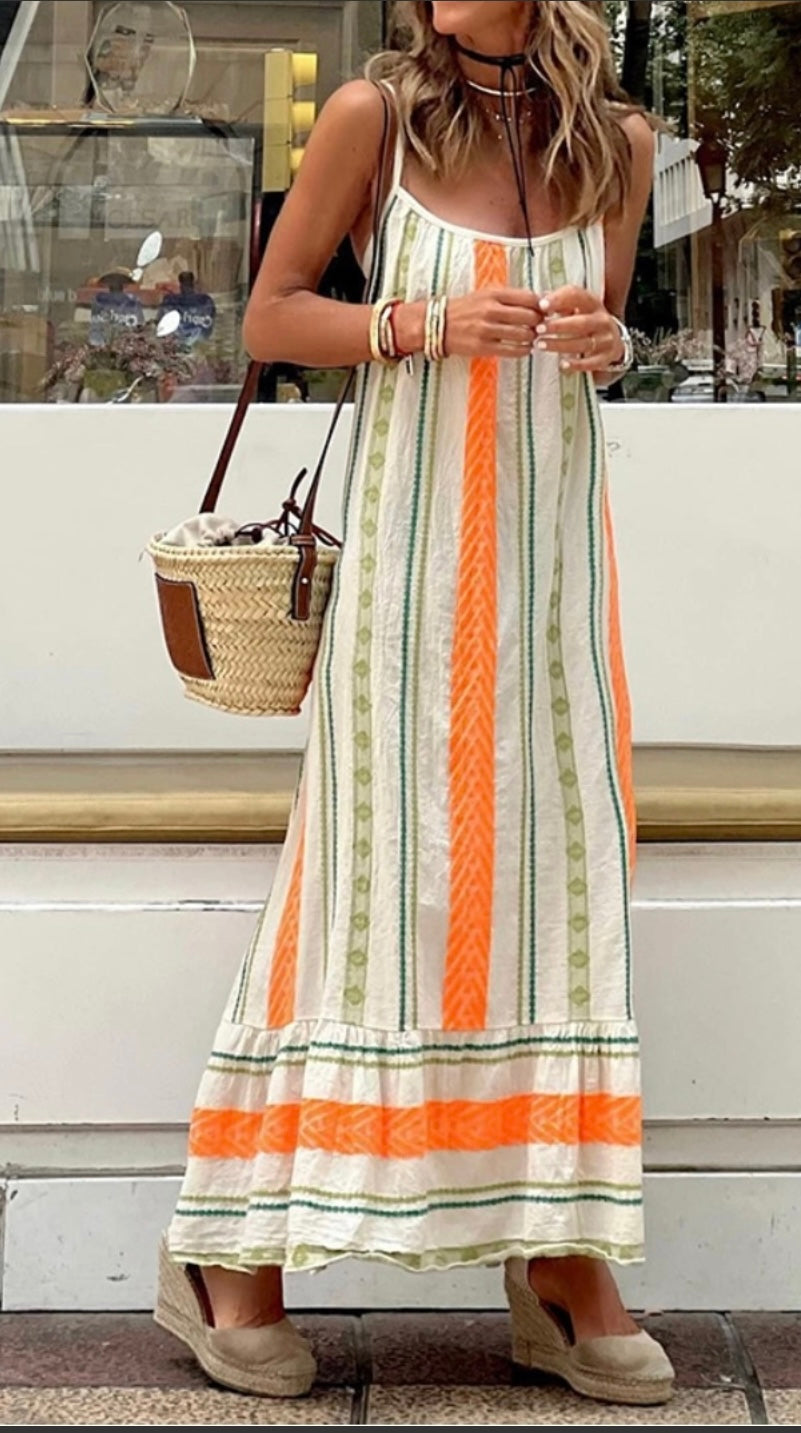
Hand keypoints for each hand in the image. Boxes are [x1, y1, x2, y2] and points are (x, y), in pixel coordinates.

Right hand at [395, 289, 540, 360]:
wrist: (439, 324)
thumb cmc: (467, 308)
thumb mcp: (487, 294)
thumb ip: (511, 297)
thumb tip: (541, 299)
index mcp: (494, 294)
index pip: (529, 298)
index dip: (542, 306)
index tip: (545, 311)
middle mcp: (491, 309)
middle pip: (529, 317)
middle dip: (539, 323)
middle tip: (541, 327)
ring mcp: (486, 329)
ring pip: (522, 334)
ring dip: (532, 338)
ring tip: (532, 338)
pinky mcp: (482, 346)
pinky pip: (511, 350)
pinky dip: (523, 351)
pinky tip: (525, 349)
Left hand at [533, 286, 624, 372]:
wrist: (612, 339)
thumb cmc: (586, 320)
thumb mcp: (576, 307)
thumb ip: (558, 303)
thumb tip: (537, 301)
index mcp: (592, 303)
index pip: (577, 296)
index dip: (558, 299)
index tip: (542, 305)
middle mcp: (602, 320)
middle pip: (580, 322)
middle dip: (558, 326)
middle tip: (539, 329)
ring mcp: (605, 339)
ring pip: (582, 343)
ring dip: (560, 345)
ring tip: (541, 345)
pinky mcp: (605, 358)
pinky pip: (590, 363)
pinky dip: (575, 365)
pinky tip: (562, 365)